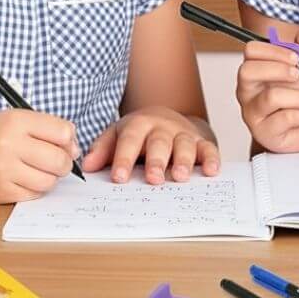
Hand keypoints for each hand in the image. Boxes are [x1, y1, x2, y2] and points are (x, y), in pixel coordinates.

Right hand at [0, 109, 79, 203]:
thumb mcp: (9, 119)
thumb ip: (43, 128)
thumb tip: (74, 148)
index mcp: (14, 120)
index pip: (63, 132)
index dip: (69, 140)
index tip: (64, 143)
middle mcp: (9, 145)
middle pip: (59, 160)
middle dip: (64, 162)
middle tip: (55, 161)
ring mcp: (3, 171)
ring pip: (48, 181)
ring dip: (50, 177)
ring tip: (38, 169)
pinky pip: (32, 195)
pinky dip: (34, 189)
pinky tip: (24, 179)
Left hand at [82, 106, 220, 183]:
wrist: (166, 118)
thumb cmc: (138, 133)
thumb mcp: (117, 135)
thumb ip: (103, 149)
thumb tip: (87, 167)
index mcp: (138, 125)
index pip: (129, 140)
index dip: (123, 159)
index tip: (118, 178)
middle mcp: (162, 128)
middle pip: (159, 142)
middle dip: (156, 161)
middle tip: (153, 179)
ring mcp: (183, 134)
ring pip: (185, 145)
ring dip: (184, 161)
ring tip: (180, 177)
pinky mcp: (202, 141)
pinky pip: (209, 148)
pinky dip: (212, 159)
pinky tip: (211, 172)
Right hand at [236, 29, 298, 152]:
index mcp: (255, 70)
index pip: (251, 50)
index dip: (275, 50)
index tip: (296, 57)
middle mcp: (247, 91)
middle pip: (247, 71)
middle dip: (279, 70)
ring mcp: (252, 113)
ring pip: (271, 96)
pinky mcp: (264, 133)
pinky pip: (283, 119)